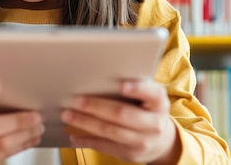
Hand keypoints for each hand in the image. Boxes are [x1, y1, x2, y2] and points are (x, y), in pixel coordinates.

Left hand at [61, 80, 180, 163]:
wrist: (162, 141)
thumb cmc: (149, 111)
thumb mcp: (150, 97)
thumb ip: (134, 87)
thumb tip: (101, 76)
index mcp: (159, 103)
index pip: (153, 94)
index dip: (137, 89)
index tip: (122, 85)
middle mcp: (155, 124)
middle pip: (123, 114)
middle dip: (97, 107)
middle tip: (77, 101)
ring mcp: (143, 141)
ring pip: (110, 132)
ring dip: (86, 123)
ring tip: (68, 115)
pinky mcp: (131, 154)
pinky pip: (105, 147)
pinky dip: (87, 140)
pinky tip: (74, 135)